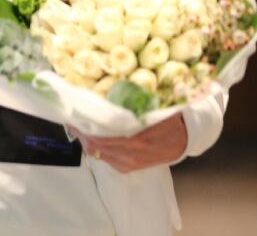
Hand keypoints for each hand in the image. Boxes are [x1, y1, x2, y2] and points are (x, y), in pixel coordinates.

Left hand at [72, 112, 188, 172]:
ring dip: (86, 140)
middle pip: (95, 145)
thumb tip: (111, 90)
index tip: (74, 115)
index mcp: (137, 138)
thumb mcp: (154, 108)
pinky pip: (105, 159)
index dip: (84, 126)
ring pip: (97, 153)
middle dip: (80, 132)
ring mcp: (128, 163)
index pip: (101, 134)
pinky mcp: (128, 168)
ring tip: (79, 126)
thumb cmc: (169, 120)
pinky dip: (96, 147)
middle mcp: (131, 153)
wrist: (184, 140)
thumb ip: (134, 105)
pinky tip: (92, 137)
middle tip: (72, 118)